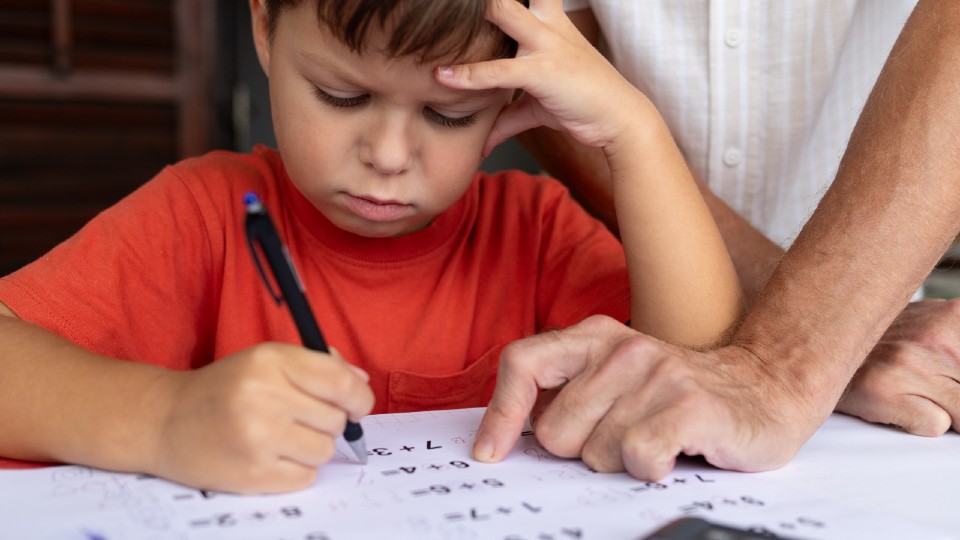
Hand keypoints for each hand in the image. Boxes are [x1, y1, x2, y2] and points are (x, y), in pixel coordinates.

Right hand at [149, 343, 373, 493]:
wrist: (166, 421)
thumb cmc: (225, 388)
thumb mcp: (266, 360)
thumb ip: (317, 365)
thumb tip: (361, 383)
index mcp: (270, 361)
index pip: (341, 382)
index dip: (360, 397)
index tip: (356, 405)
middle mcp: (264, 396)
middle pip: (336, 419)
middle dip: (327, 421)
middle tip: (298, 418)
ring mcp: (257, 438)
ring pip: (325, 450)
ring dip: (312, 448)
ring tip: (281, 437)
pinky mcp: (252, 474)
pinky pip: (306, 477)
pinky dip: (296, 470)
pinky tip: (271, 456)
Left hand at [436, 0, 649, 156]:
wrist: (619, 118)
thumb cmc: (579, 105)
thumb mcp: (535, 106)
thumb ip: (504, 116)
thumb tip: (482, 143)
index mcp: (548, 19)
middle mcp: (546, 24)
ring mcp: (545, 44)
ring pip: (501, 12)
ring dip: (472, 12)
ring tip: (433, 15)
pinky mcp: (542, 71)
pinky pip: (498, 70)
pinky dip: (467, 75)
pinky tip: (442, 76)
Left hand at [472, 315, 815, 479]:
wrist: (768, 388)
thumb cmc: (679, 395)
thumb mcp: (616, 378)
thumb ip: (568, 394)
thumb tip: (506, 439)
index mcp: (595, 336)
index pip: (523, 363)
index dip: (500, 412)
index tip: (491, 453)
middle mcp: (622, 348)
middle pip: (556, 430)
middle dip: (582, 451)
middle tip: (622, 440)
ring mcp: (658, 373)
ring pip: (596, 452)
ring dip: (621, 464)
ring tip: (654, 443)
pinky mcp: (690, 404)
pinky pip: (638, 457)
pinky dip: (650, 471)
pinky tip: (673, 455)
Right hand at [837, 299, 959, 434]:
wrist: (814, 342)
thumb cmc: (884, 345)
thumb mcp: (937, 330)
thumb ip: (958, 351)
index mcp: (956, 317)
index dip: (959, 380)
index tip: (951, 383)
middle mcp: (937, 336)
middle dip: (954, 395)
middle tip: (927, 381)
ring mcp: (909, 363)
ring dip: (943, 410)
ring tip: (912, 390)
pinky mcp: (883, 390)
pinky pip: (933, 426)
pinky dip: (918, 422)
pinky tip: (894, 401)